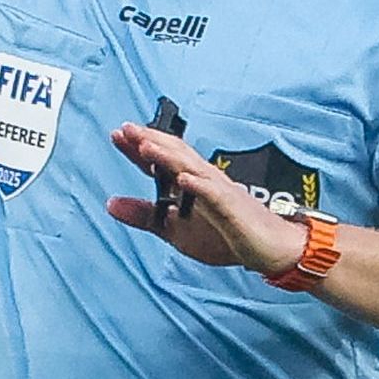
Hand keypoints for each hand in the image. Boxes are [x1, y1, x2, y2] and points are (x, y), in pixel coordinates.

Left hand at [105, 123, 309, 277]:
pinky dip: (199, 186)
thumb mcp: (174, 230)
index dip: (139, 148)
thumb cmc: (226, 234)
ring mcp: (220, 191)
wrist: (268, 249)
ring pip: (191, 168)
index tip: (117, 135)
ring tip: (146, 146)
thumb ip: (144, 216)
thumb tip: (110, 204)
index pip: (161, 161)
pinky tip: (183, 180)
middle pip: (175, 154)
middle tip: (126, 129)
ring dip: (169, 156)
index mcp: (189, 184)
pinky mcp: (233, 208)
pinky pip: (215, 195)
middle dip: (151, 140)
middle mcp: (204, 180)